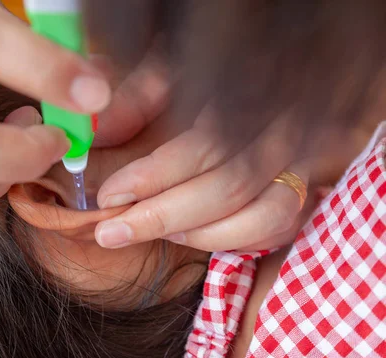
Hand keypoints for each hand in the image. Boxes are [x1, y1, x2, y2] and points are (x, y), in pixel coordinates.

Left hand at [92, 58, 318, 251]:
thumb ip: (139, 95)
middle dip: (163, 217)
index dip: (152, 177)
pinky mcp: (307, 185)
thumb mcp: (174, 67)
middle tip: (112, 233)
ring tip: (158, 232)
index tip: (108, 197)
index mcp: (252, 92)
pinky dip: (236, 240)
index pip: (202, 146)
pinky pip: (282, 227)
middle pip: (231, 187)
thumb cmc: (215, 71)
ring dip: (203, 234)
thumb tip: (101, 133)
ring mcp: (305, 158)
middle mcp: (287, 128)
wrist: (271, 75)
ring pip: (267, 215)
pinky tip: (193, 233)